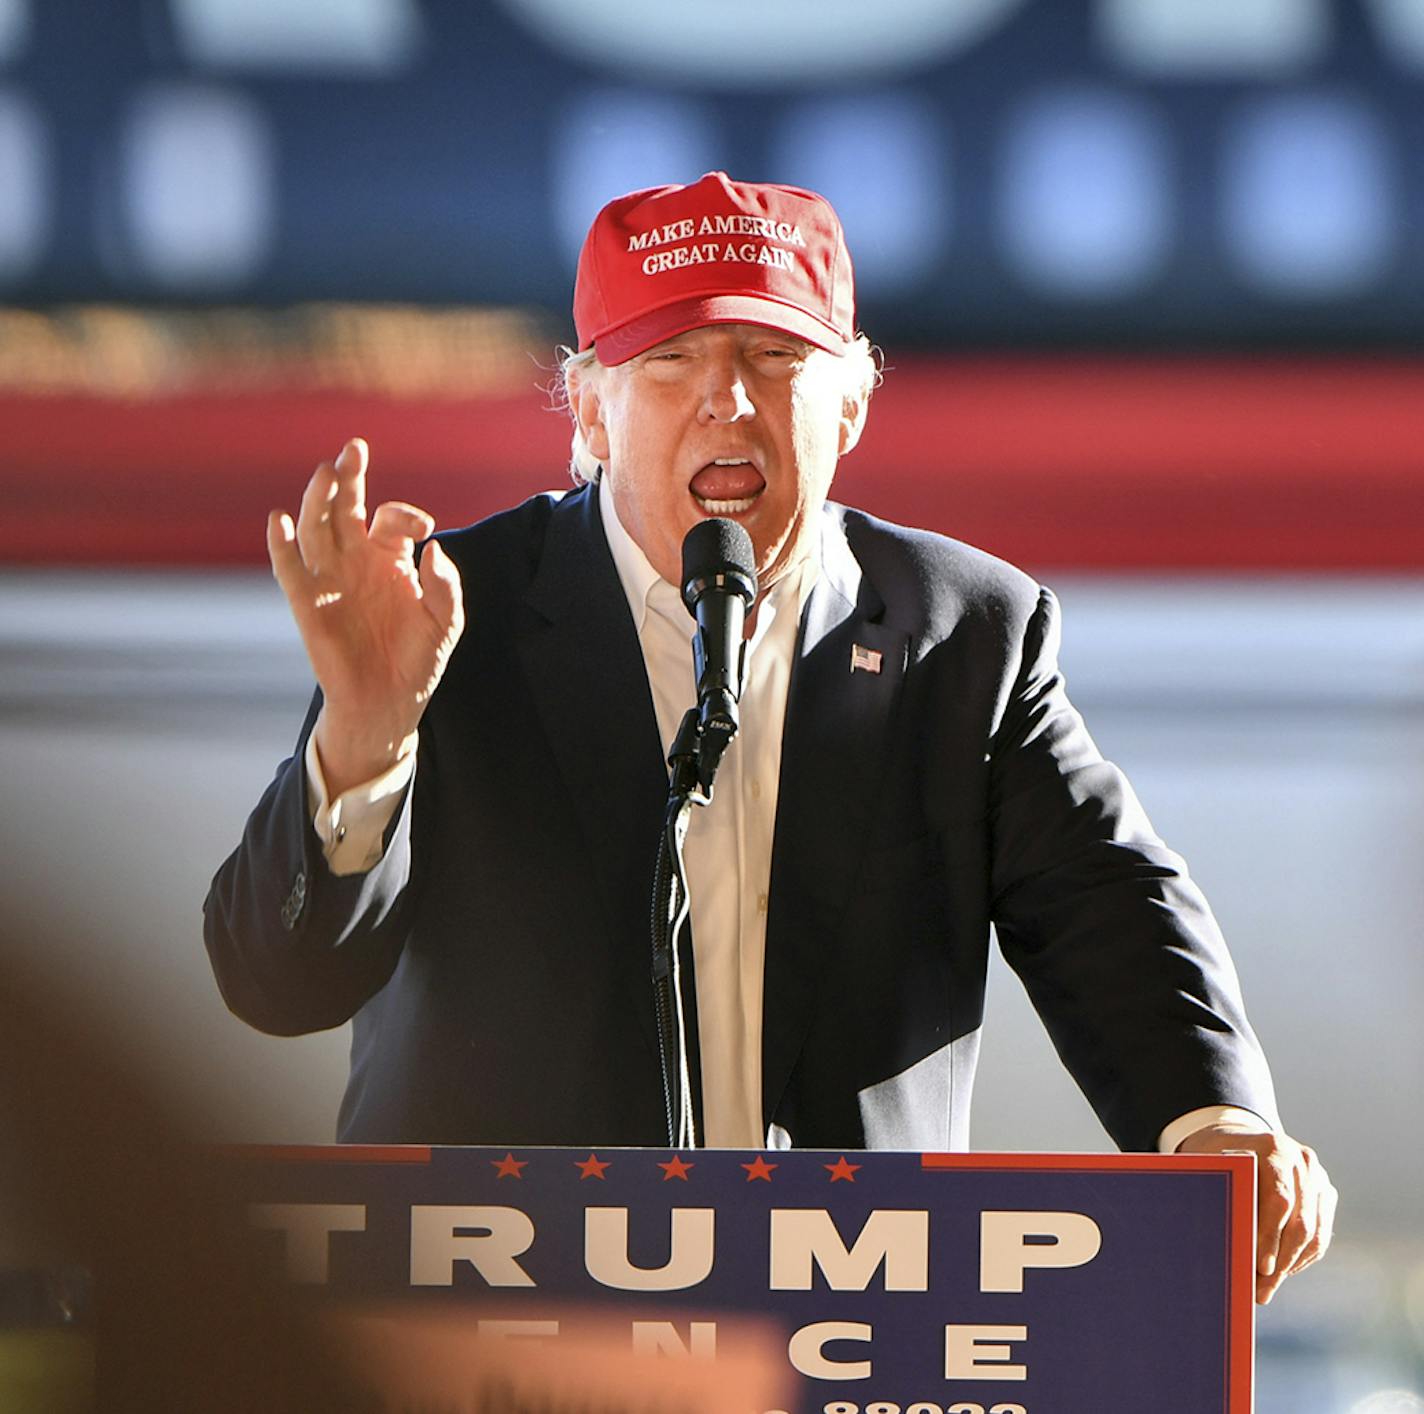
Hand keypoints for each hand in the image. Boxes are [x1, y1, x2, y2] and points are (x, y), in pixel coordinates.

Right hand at [267, 438, 463, 796]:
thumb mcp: (445, 623)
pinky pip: (289, 568)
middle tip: (354, 449)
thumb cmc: (417, 660)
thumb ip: (445, 586)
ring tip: (325, 473)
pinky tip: (279, 520)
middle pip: (346, 508)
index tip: (422, 527)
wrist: (387, 701)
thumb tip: (434, 549)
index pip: (391, 519)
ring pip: (316, 528)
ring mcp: (330, 578)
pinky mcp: (307, 602)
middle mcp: (356, 560)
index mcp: (390, 558)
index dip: (404, 514)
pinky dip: (281, 545)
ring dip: (318, 500)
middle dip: (349, 478)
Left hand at [1177, 1124, 1336, 1303]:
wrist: (1237, 1138)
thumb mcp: (1212, 1166)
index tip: (1260, 1266)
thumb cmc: (1216, 1157)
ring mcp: (1319, 1178)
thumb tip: (1223, 1245)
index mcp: (1274, 1147)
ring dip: (1289, 1266)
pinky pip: (1319, 1237)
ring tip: (1267, 1288)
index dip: (1270, 1236)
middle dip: (1280, 1261)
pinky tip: (1281, 1272)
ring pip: (1313, 1234)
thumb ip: (1220, 1194)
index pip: (1279, 1199)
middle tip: (1260, 1290)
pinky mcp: (1326, 1195)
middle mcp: (1303, 1161)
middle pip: (1300, 1222)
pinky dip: (1300, 1259)